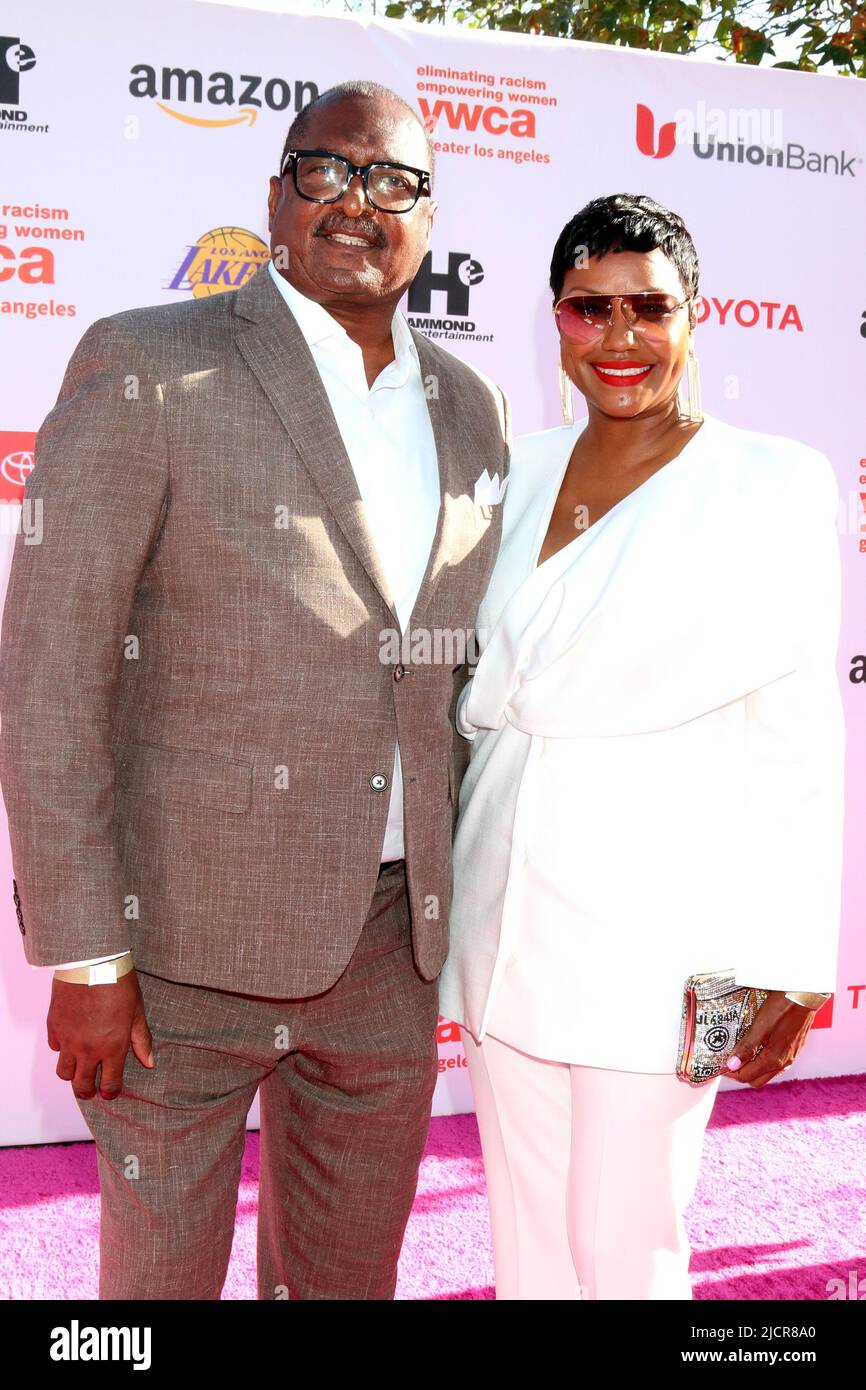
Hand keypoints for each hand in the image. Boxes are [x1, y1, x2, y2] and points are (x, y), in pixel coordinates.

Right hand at [46, 969, 153, 1100]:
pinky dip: (62, 1049)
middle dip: (88, 1091)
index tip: (111, 1091)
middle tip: (91, 1089)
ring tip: (79, 1067)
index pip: (110, 1083)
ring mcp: (69, 1040)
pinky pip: (55, 1048)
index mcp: (112, 1047)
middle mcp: (88, 1049)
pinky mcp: (54, 1027)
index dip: (110, 1091)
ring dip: (72, 1073)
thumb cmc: (119, 985)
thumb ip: (141, 1040)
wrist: (93, 963)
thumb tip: (150, 1062)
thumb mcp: (137, 1013)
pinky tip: (70, 1041)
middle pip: (82, 1085)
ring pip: (64, 1072)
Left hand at [724, 990, 815, 1087]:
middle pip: (757, 1079)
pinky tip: (758, 1047)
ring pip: (767, 1073)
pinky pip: (777, 1064)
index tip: (719, 1065)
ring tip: (740, 1053)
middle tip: (728, 1060)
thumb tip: (732, 1065)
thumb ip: (747, 1046)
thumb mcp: (761, 1025)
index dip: (731, 1073)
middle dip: (741, 1073)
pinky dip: (763, 1061)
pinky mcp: (795, 1049)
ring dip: (752, 1068)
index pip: (747, 1077)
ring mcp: (791, 1056)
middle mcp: (784, 1062)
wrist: (805, 994)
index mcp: (774, 1059)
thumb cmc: (782, 1007)